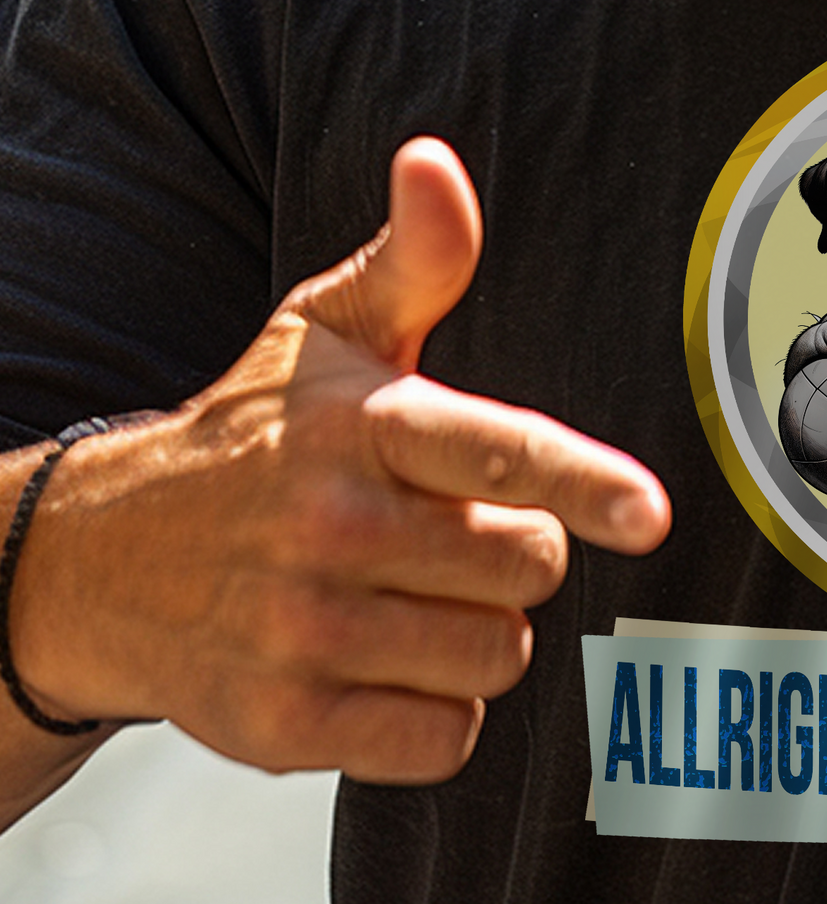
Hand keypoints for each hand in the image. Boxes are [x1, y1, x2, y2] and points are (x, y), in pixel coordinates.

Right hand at [8, 139, 669, 782]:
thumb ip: (414, 258)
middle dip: (514, 551)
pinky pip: (445, 739)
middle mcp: (329, 528)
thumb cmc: (250, 439)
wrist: (102, 562)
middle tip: (446, 532)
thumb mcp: (324, 332)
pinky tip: (383, 665)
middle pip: (528, 565)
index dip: (582, 483)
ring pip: (497, 654)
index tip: (648, 514)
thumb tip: (435, 164)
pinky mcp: (287, 725)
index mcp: (360, 427)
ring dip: (478, 632)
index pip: (494, 453)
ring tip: (411, 594)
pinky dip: (435, 713)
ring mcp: (303, 633)